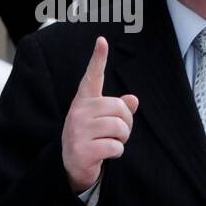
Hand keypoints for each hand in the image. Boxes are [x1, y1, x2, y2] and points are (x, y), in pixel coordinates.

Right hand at [62, 37, 138, 193]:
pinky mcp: (81, 148)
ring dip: (122, 139)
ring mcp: (78, 129)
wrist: (72, 165)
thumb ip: (118, 109)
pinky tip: (104, 154)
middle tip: (116, 133)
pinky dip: (116, 153)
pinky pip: (116, 146)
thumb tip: (133, 99)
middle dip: (126, 124)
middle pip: (120, 109)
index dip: (98, 58)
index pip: (92, 77)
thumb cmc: (92, 138)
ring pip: (120, 128)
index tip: (102, 40)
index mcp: (84, 101)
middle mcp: (78, 111)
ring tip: (108, 142)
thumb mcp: (104, 122)